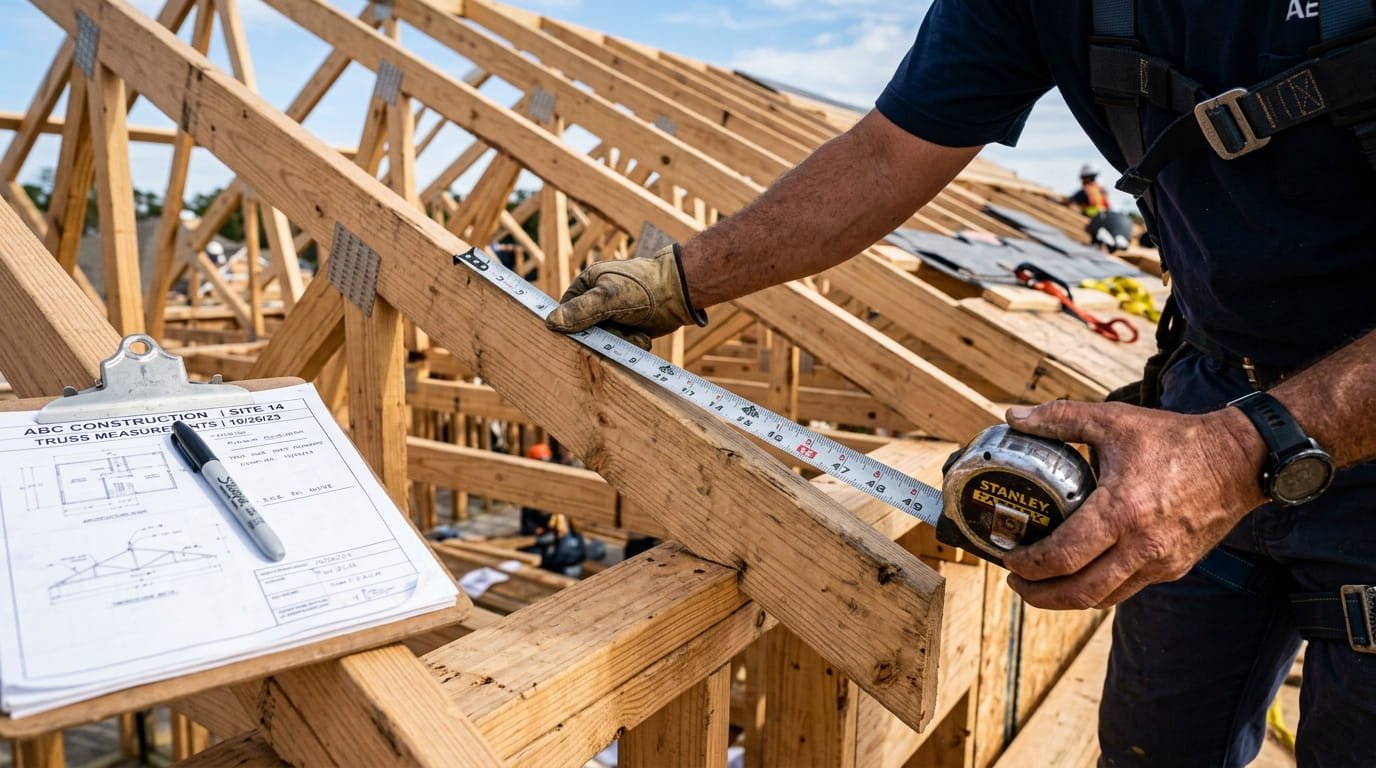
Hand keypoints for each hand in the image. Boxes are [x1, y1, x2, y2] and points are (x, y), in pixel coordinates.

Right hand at [545, 244, 706, 349]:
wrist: (680, 293)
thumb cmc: (643, 288)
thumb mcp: (608, 298)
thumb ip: (580, 311)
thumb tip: (551, 322)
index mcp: (587, 284)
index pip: (566, 311)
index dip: (573, 327)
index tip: (585, 338)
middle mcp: (597, 299)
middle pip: (586, 330)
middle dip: (604, 337)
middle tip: (619, 333)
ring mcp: (613, 314)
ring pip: (605, 340)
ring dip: (621, 342)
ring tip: (636, 334)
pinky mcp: (628, 327)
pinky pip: (621, 344)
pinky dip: (632, 344)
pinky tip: (643, 336)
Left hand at [1001, 400, 1266, 609]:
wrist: (1241, 461)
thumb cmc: (1175, 440)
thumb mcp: (1114, 421)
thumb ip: (1060, 418)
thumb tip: (1013, 417)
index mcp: (1121, 511)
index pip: (1063, 556)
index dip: (1029, 564)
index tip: (1007, 557)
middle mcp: (1141, 546)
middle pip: (1079, 592)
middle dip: (1039, 594)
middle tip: (1015, 581)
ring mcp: (1161, 562)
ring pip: (1103, 598)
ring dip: (1066, 599)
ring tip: (1040, 584)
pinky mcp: (1175, 568)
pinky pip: (1127, 590)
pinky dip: (1098, 589)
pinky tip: (1080, 574)